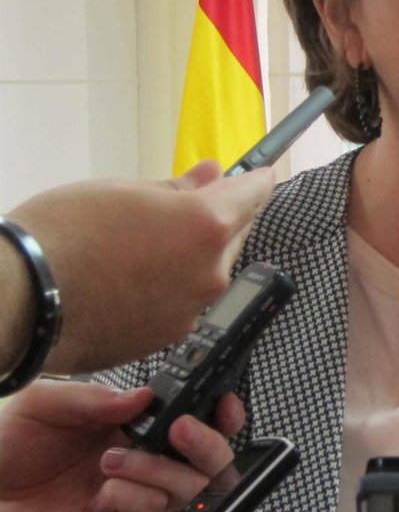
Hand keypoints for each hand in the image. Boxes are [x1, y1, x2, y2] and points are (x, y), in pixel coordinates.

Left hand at [0, 380, 241, 511]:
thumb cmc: (8, 449)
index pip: (198, 417)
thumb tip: (145, 396)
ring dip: (155, 468)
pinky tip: (98, 494)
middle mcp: (147, 460)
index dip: (222, 412)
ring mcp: (139, 496)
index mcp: (137, 425)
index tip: (223, 403)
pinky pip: (152, 511)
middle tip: (179, 430)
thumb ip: (97, 396)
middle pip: (212, 457)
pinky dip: (130, 496)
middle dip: (207, 442)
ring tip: (109, 461)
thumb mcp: (46, 404)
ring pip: (188, 485)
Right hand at [5, 160, 273, 374]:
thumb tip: (212, 176)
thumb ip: (179, 188)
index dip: (257, 180)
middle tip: (182, 204)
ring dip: (191, 255)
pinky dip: (169, 286)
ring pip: (208, 270)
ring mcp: (192, 309)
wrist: (18, 302)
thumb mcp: (122, 191)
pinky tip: (130, 277)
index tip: (260, 174)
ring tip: (139, 244)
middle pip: (234, 234)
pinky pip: (183, 301)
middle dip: (218, 217)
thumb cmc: (61, 236)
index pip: (254, 195)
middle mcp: (210, 271)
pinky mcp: (169, 337)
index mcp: (206, 225)